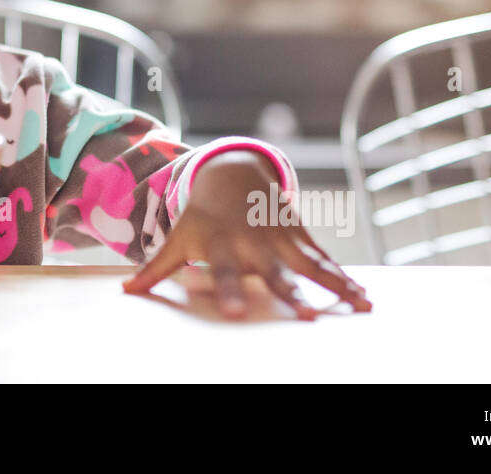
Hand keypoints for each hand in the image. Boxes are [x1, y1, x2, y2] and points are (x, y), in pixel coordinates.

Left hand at [121, 155, 370, 319]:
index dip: (230, 291)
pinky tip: (365, 298)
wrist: (232, 174)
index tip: (236, 315)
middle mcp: (256, 242)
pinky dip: (345, 277)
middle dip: (290, 292)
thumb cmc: (202, 217)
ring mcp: (282, 237)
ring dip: (335, 285)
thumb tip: (126, 293)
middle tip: (305, 317)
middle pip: (274, 270)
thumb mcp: (179, 237)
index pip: (225, 272)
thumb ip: (158, 267)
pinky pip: (325, 259)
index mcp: (224, 245)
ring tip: (361, 307)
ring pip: (311, 263)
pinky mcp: (300, 236)